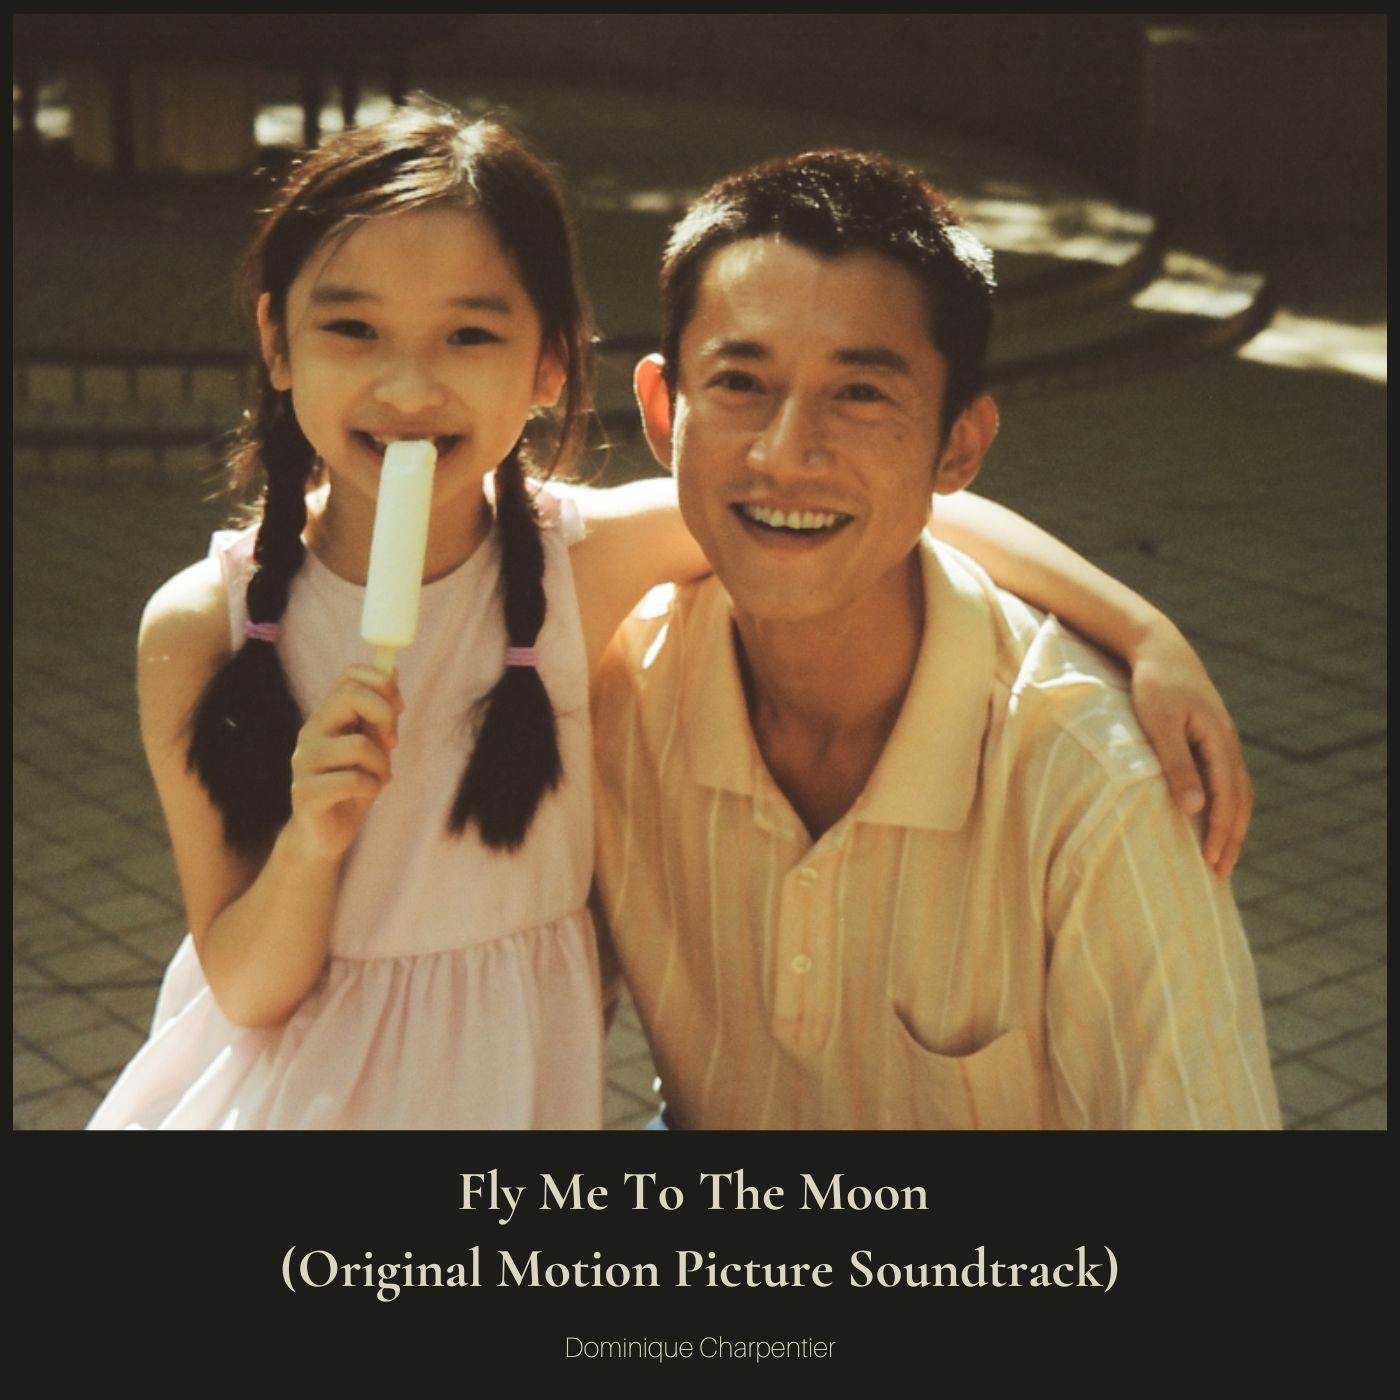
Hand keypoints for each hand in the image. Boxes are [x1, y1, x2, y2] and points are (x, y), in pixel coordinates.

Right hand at [287, 665, 402, 860]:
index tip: (399, 709)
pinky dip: (371, 787)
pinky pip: (351, 780)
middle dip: (385, 715)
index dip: (382, 683)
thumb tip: (393, 669)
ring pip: (358, 744)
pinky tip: (369, 794)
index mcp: (326, 717)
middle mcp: (310, 733)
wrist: (325, 835)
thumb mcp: (372, 747)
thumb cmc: (352, 788)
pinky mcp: (305, 793)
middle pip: (349, 696)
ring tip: (380, 778)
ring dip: (382, 764)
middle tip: (393, 742)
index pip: (348, 675)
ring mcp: (304, 763)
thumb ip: (379, 715)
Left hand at [1129, 622, 1251, 879]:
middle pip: (1240, 800)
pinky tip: (1211, 820)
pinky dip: (1225, 805)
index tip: (1210, 863)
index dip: (1220, 832)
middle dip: (1231, 838)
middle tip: (1221, 874)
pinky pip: (1225, 779)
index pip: (1227, 798)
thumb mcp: (1159, 724)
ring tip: (1221, 856)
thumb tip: (1193, 809)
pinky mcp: (1211, 737)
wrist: (1158, 648)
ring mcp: (1222, 740)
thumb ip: (1176, 764)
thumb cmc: (1153, 685)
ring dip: (1231, 824)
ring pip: (1237, 791)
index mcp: (1219, 741)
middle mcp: (1227, 743)